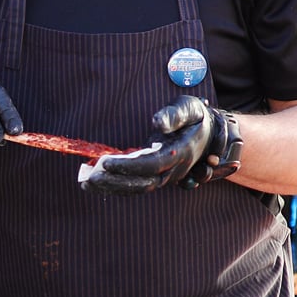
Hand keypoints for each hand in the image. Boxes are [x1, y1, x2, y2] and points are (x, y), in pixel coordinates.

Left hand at [81, 96, 242, 195]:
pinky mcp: (158, 176)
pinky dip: (117, 187)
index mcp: (181, 152)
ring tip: (86, 183)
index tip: (106, 162)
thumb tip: (157, 124)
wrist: (209, 132)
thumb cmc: (195, 116)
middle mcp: (174, 169)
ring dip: (113, 188)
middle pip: (144, 182)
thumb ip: (174, 115)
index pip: (152, 164)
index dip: (129, 166)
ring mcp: (167, 176)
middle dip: (116, 182)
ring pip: (139, 188)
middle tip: (90, 177)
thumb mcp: (189, 108)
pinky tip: (97, 184)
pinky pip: (138, 187)